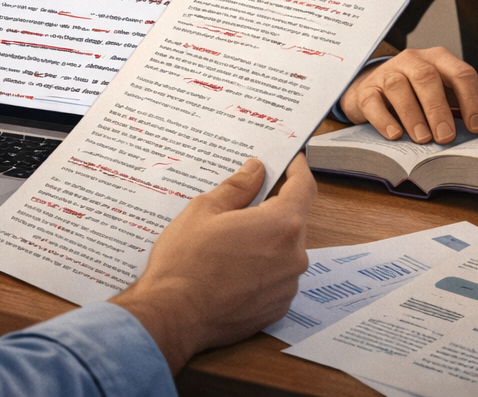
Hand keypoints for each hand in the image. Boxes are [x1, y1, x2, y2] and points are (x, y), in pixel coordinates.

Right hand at [110, 156, 315, 372]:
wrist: (173, 316)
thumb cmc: (186, 263)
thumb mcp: (204, 210)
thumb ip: (237, 187)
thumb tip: (255, 171)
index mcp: (281, 225)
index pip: (304, 188)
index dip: (298, 170)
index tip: (292, 161)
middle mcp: (293, 256)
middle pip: (293, 220)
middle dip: (272, 208)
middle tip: (244, 203)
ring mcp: (287, 285)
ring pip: (284, 250)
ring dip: (266, 240)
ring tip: (232, 240)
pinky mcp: (277, 307)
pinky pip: (277, 276)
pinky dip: (262, 267)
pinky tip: (233, 267)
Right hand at [340, 46, 477, 142]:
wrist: (374, 89)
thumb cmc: (415, 95)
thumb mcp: (439, 94)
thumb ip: (457, 106)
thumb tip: (475, 131)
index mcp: (438, 59)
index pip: (461, 73)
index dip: (472, 100)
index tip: (476, 127)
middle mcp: (412, 60)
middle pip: (426, 78)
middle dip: (438, 109)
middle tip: (446, 137)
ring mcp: (387, 73)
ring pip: (399, 88)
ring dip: (413, 116)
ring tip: (423, 139)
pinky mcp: (366, 89)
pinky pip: (373, 102)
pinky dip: (385, 120)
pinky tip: (395, 134)